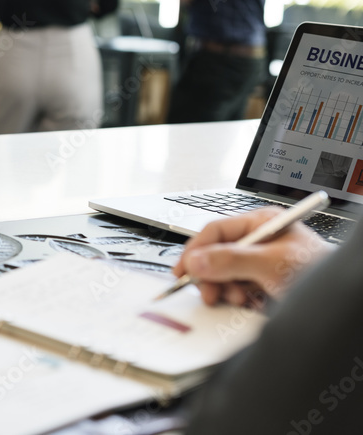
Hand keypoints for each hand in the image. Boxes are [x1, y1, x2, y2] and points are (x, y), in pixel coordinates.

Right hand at [172, 207, 332, 306]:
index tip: (183, 269)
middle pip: (216, 254)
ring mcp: (260, 261)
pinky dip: (237, 297)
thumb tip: (196, 261)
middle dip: (212, 275)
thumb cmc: (320, 273)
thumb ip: (231, 260)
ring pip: (224, 273)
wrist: (343, 304)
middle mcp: (258, 240)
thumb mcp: (271, 264)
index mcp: (261, 223)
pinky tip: (249, 301)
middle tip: (209, 292)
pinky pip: (236, 287)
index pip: (215, 231)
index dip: (195, 250)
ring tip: (239, 297)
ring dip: (226, 288)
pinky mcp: (262, 282)